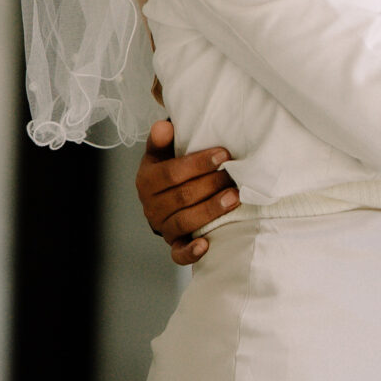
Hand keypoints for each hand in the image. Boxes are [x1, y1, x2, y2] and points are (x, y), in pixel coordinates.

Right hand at [136, 118, 239, 266]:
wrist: (165, 198)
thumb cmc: (169, 169)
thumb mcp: (161, 152)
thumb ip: (162, 139)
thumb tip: (164, 126)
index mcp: (146, 181)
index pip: (172, 172)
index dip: (199, 163)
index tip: (223, 155)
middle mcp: (151, 207)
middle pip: (182, 197)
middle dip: (211, 184)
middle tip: (234, 175)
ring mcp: (162, 227)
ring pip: (185, 221)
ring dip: (211, 210)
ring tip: (234, 198)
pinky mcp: (174, 245)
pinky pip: (179, 253)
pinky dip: (191, 251)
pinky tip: (206, 245)